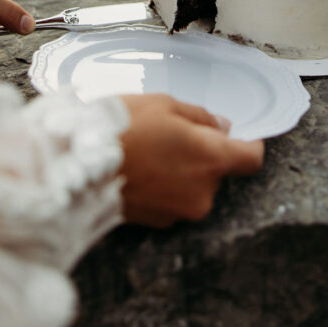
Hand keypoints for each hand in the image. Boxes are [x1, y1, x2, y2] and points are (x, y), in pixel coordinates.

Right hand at [119, 95, 263, 226]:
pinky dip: (162, 185)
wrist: (77, 164)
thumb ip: (200, 117)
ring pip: (192, 186)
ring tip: (148, 150)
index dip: (250, 144)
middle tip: (170, 133)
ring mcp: (179, 212)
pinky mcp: (157, 222)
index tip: (242, 135)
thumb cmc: (122, 126)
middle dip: (201, 153)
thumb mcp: (164, 104)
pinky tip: (139, 168)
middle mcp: (202, 193)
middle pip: (216, 172)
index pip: (250, 159)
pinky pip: (171, 200)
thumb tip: (222, 128)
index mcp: (210, 160)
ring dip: (180, 170)